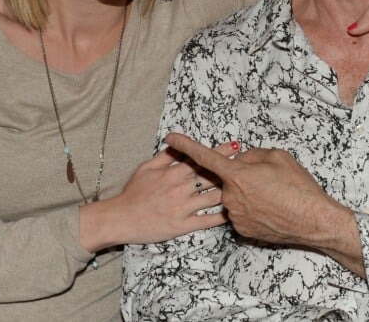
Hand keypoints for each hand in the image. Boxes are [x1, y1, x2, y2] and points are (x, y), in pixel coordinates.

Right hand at [80, 141, 236, 250]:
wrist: (120, 218)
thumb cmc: (133, 192)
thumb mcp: (146, 167)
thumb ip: (165, 156)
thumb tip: (178, 143)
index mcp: (174, 172)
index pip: (201, 159)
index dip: (219, 153)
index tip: (235, 147)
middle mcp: (181, 187)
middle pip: (211, 176)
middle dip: (230, 170)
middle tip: (248, 164)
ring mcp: (183, 207)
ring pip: (212, 197)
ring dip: (230, 191)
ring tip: (246, 186)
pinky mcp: (182, 225)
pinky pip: (206, 221)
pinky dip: (221, 217)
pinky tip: (234, 212)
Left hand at [164, 134, 347, 247]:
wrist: (314, 221)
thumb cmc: (298, 186)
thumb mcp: (278, 158)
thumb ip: (252, 155)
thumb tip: (240, 159)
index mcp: (237, 175)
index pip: (204, 156)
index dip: (185, 145)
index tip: (170, 137)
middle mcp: (230, 196)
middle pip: (226, 178)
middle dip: (238, 174)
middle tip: (263, 177)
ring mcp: (235, 216)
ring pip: (233, 195)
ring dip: (246, 191)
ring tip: (272, 194)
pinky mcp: (242, 230)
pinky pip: (240, 212)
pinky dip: (251, 207)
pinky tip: (270, 208)